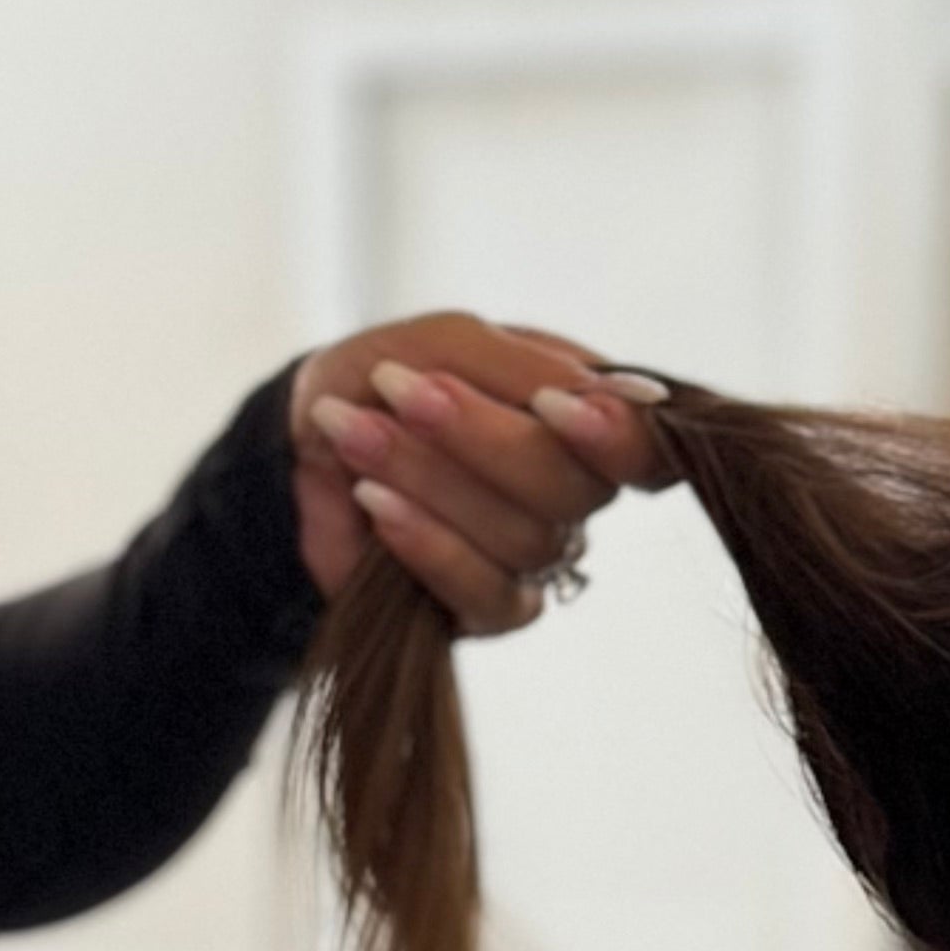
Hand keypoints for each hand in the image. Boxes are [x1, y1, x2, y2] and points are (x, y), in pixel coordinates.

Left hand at [287, 312, 668, 632]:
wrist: (305, 437)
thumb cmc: (386, 379)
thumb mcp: (443, 342)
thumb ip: (520, 365)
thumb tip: (611, 393)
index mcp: (582, 419)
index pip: (644, 446)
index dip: (618, 437)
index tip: (553, 406)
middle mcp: (572, 491)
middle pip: (573, 488)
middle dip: (481, 438)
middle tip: (395, 387)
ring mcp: (534, 554)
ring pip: (523, 538)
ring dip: (428, 477)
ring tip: (353, 430)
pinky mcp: (488, 607)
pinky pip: (484, 591)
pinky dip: (426, 542)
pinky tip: (374, 499)